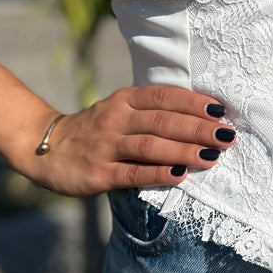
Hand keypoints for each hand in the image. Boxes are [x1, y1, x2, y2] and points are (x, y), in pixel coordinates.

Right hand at [21, 86, 234, 195]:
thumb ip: (152, 112)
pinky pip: (133, 173)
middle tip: (227, 136)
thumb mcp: (120, 111)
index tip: (221, 111)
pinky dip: (158, 173)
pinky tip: (180, 175)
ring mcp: (106, 146)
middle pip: (163, 121)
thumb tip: (202, 118)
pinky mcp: (99, 173)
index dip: (194, 103)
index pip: (165, 97)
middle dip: (198, 128)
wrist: (45, 149)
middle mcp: (116, 118)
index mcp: (124, 100)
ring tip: (212, 156)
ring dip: (184, 150)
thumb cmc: (96, 130)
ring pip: (151, 145)